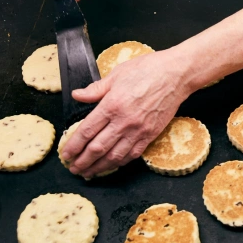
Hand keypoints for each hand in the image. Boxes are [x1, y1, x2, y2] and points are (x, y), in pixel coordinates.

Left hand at [59, 49, 193, 178]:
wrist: (177, 75)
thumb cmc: (149, 70)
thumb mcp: (117, 74)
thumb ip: (96, 88)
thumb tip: (77, 95)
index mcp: (112, 105)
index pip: (86, 131)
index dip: (73, 146)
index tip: (66, 154)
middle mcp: (124, 121)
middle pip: (97, 148)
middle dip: (82, 161)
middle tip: (73, 168)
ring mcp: (139, 130)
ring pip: (114, 156)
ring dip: (99, 167)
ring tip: (88, 172)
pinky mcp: (151, 134)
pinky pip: (133, 154)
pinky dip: (120, 163)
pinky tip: (112, 165)